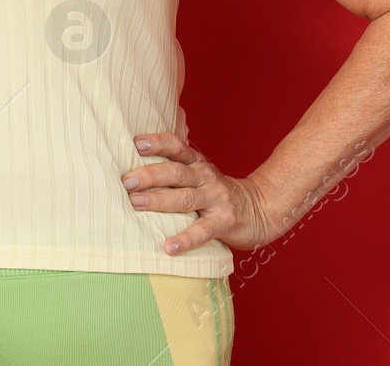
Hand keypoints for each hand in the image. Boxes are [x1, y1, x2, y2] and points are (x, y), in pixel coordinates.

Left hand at [120, 132, 282, 254]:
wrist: (262, 209)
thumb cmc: (219, 193)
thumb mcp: (201, 174)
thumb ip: (176, 167)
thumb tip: (135, 164)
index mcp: (197, 164)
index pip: (177, 146)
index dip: (158, 142)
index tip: (137, 143)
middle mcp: (205, 178)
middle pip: (176, 172)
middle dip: (150, 175)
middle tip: (127, 181)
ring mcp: (216, 200)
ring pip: (185, 198)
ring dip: (159, 200)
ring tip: (136, 203)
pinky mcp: (224, 223)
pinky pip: (202, 231)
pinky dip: (185, 239)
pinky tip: (169, 247)